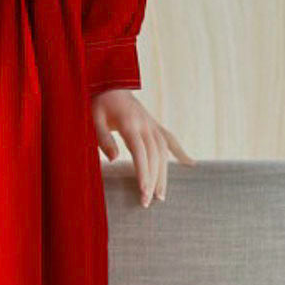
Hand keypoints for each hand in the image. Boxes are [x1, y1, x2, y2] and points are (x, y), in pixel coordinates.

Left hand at [91, 89, 195, 206]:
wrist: (109, 82)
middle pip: (154, 155)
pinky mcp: (153, 124)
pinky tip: (191, 164)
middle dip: (153, 179)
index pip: (140, 152)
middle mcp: (145, 124)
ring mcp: (151, 123)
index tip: (144, 192)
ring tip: (162, 195)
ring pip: (164, 151)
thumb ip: (103, 138)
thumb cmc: (98, 103)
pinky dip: (180, 151)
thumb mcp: (93, 119)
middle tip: (149, 202)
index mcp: (129, 123)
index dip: (143, 173)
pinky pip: (169, 139)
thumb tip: (115, 159)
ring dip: (164, 173)